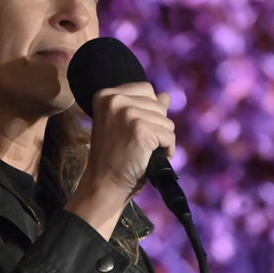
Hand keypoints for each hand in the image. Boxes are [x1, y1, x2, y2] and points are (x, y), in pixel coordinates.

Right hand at [64, 82, 173, 238]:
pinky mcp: (141, 129)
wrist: (104, 183)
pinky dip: (167, 149)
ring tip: (143, 151)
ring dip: (162, 139)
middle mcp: (115, 100)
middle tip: (138, 143)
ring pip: (166, 121)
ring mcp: (127, 113)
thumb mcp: (124, 125)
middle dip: (156, 126)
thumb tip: (166, 96)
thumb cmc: (114, 156)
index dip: (149, 111)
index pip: (146, 89)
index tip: (135, 129)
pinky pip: (169, 135)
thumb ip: (144, 107)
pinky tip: (151, 157)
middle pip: (158, 105)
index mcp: (106, 95)